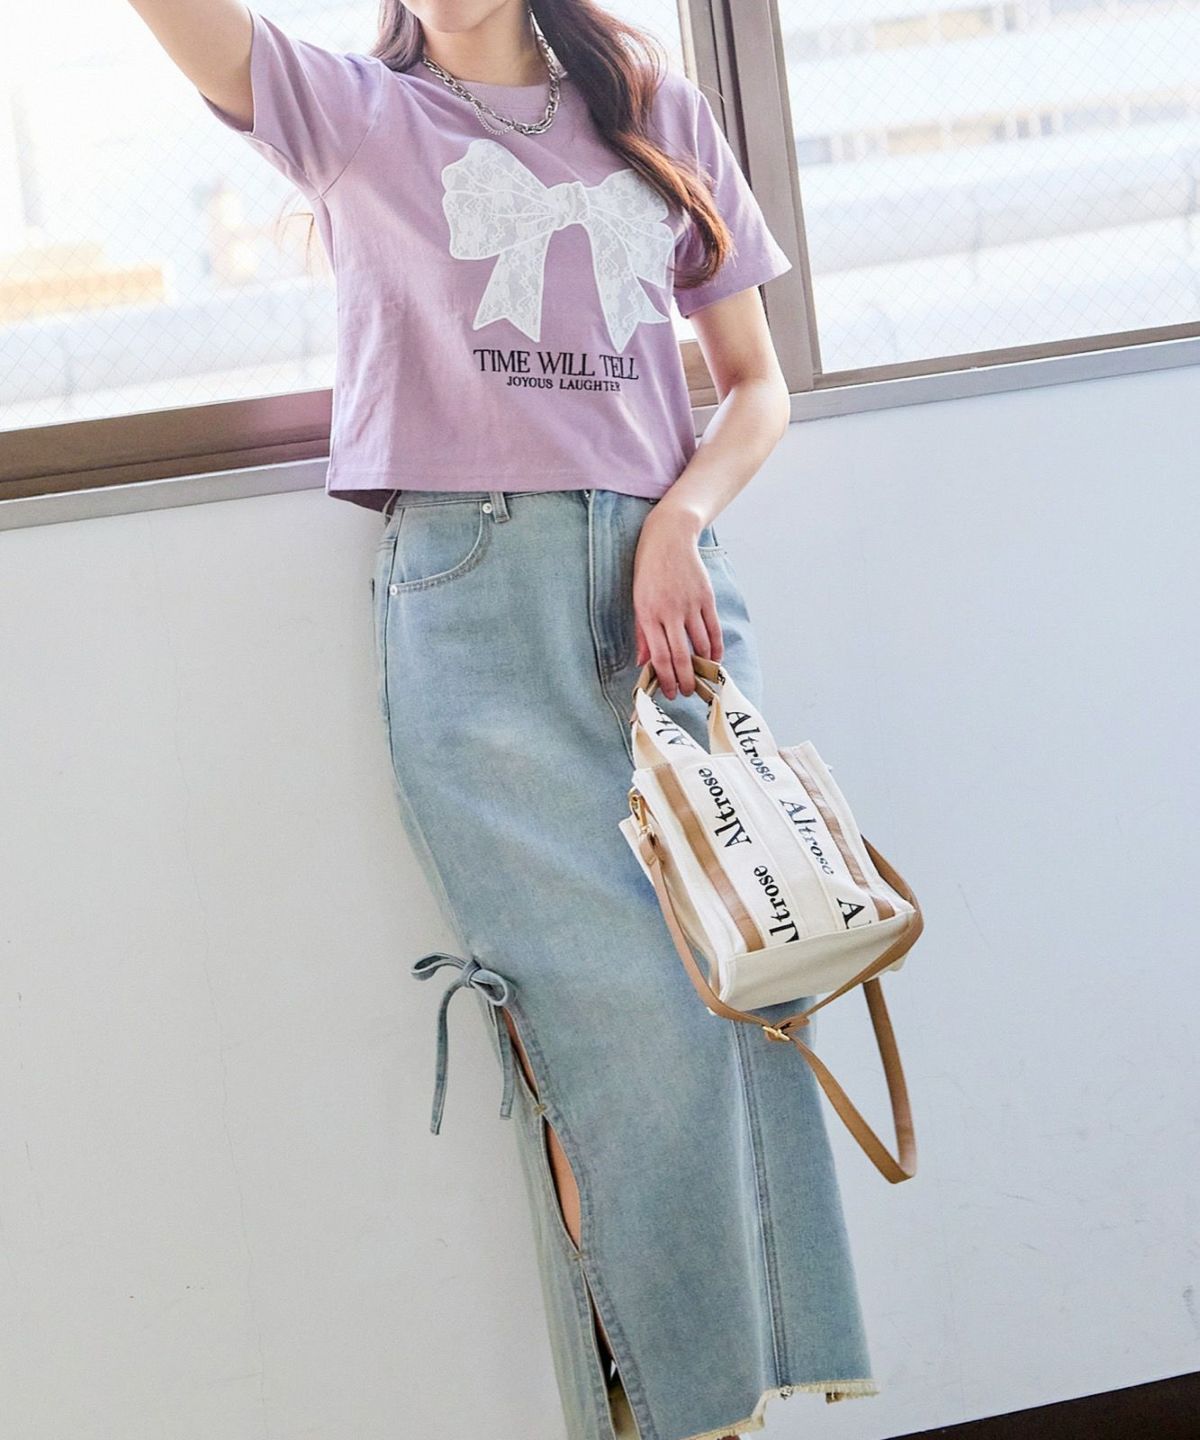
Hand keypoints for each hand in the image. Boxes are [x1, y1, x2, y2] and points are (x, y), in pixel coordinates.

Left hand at [632, 507, 724, 699]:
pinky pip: (713, 629)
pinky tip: (714, 659)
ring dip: (701, 667)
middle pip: (681, 656)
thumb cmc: (648, 569)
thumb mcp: (637, 599)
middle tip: (685, 693)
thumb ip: (642, 633)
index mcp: (649, 614)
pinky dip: (715, 647)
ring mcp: (691, 604)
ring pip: (700, 645)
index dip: (666, 679)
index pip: (659, 656)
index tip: (669, 693)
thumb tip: (643, 663)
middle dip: (684, 680)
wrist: (669, 537)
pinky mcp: (706, 597)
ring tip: (699, 680)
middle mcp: (670, 612)